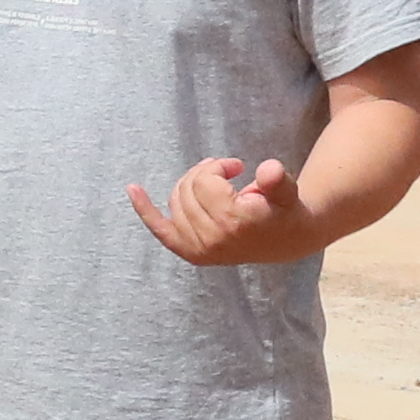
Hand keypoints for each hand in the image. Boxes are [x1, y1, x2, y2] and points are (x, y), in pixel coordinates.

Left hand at [126, 154, 309, 267]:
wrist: (285, 242)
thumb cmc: (284, 210)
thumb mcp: (287, 191)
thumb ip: (278, 180)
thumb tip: (268, 170)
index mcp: (232, 221)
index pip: (205, 180)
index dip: (220, 167)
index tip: (237, 166)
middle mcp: (211, 239)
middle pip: (189, 188)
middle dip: (205, 173)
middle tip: (225, 170)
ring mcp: (198, 249)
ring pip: (176, 201)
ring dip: (189, 184)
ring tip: (212, 180)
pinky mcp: (191, 253)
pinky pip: (161, 230)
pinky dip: (145, 210)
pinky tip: (132, 189)